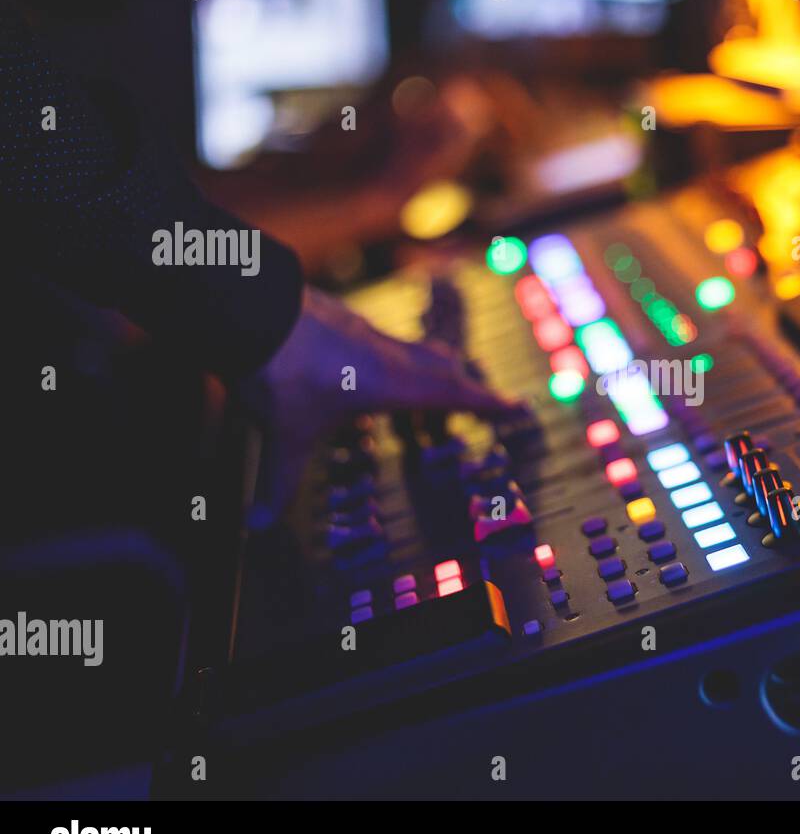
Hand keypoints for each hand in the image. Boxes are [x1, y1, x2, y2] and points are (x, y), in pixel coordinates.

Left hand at [244, 286, 520, 526]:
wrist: (248, 310)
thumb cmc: (279, 372)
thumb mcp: (284, 436)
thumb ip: (278, 480)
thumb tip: (261, 523)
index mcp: (391, 383)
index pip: (454, 395)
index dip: (487, 404)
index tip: (516, 406)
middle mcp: (387, 354)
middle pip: (443, 367)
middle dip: (467, 384)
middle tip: (484, 397)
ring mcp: (365, 332)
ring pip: (415, 348)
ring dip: (433, 366)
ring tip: (436, 379)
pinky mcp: (342, 320)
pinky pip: (383, 340)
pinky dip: (395, 356)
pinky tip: (374, 364)